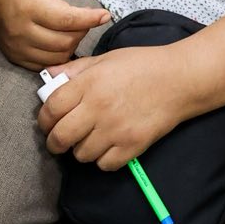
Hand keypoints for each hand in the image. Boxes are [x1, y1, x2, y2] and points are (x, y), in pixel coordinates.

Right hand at [0, 0, 110, 68]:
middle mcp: (20, 30)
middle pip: (64, 41)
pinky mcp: (14, 55)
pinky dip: (57, 56)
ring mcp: (16, 46)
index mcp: (28, 6)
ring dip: (72, 44)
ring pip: (57, 56)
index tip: (104, 15)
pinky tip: (61, 40)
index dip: (90, 19)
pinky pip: (44, 64)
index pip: (67, 20)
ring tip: (73, 28)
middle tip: (86, 18)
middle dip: (82, 31)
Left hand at [36, 44, 190, 170]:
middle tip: (59, 140)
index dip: (44, 119)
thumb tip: (50, 76)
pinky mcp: (132, 146)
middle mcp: (99, 108)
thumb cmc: (143, 65)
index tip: (48, 122)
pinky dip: (103, 159)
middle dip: (54, 142)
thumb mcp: (106, 59)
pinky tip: (109, 146)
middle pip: (60, 137)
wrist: (180, 79)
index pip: (51, 109)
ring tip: (90, 139)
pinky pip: (104, 164)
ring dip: (81, 149)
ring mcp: (116, 130)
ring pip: (81, 154)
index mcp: (90, 83)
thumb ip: (75, 69)